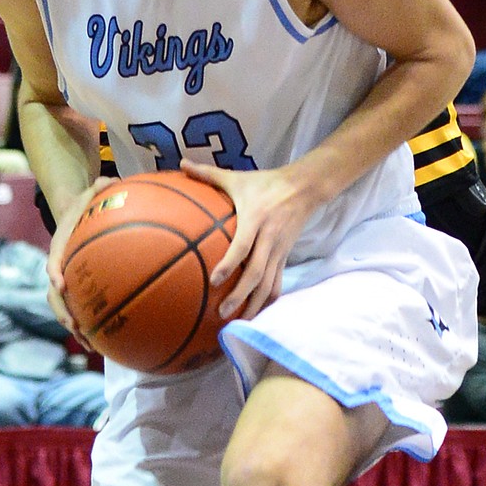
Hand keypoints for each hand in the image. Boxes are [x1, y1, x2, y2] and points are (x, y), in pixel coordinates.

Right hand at [46, 176, 121, 339]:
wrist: (76, 215)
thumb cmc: (89, 203)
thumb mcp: (94, 189)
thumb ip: (104, 185)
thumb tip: (117, 178)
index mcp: (61, 243)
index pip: (53, 258)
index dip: (54, 270)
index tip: (58, 283)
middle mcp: (59, 265)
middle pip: (53, 293)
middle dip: (62, 310)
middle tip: (74, 325)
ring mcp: (65, 280)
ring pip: (63, 308)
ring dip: (73, 326)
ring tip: (89, 343)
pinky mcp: (76, 290)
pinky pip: (78, 310)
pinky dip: (88, 327)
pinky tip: (104, 343)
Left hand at [181, 157, 306, 321]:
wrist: (304, 188)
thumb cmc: (265, 183)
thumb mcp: (237, 177)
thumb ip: (208, 173)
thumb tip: (181, 163)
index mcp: (256, 218)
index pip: (243, 245)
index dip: (230, 264)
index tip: (215, 280)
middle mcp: (269, 237)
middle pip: (256, 272)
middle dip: (240, 295)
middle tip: (222, 312)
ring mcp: (279, 250)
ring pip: (269, 283)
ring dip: (254, 304)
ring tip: (238, 321)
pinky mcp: (285, 257)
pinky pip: (278, 283)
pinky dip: (268, 301)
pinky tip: (256, 313)